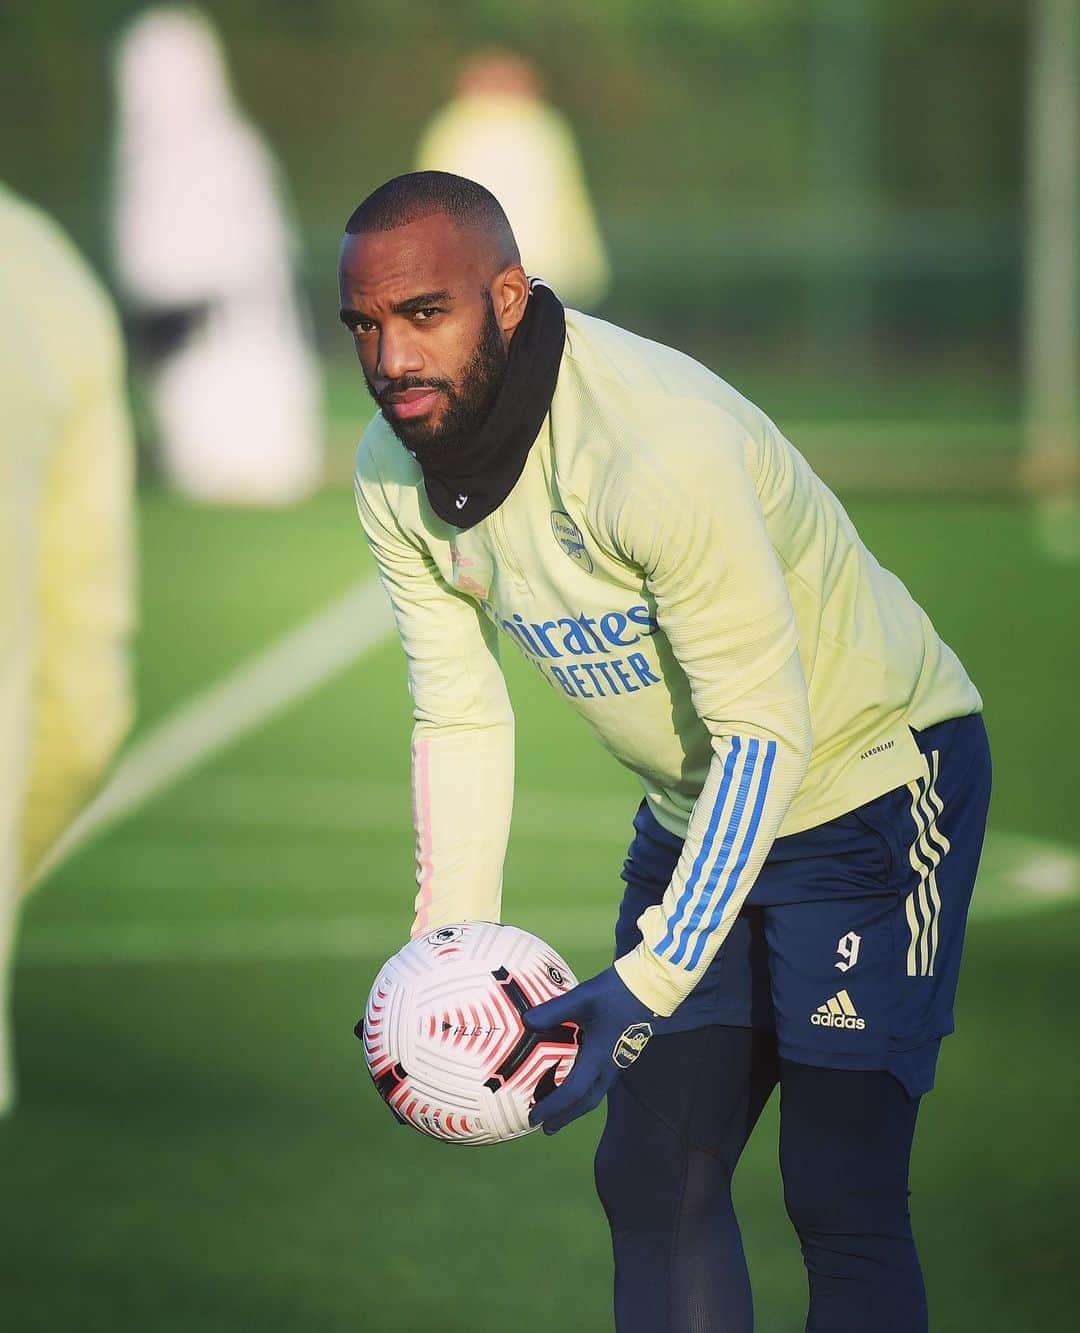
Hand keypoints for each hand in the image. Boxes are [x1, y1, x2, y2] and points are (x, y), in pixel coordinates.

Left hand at [523, 965, 655, 1134]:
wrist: (647, 987)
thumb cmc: (615, 993)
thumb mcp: (581, 998)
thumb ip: (553, 1010)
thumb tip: (526, 1020)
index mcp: (597, 1058)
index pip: (573, 1092)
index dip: (553, 1107)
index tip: (535, 1117)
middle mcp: (609, 1066)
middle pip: (586, 1102)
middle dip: (565, 1117)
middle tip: (546, 1127)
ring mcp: (617, 1061)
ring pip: (595, 1093)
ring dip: (576, 1106)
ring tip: (559, 1112)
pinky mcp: (620, 1053)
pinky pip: (600, 1081)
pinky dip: (584, 1090)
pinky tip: (576, 1081)